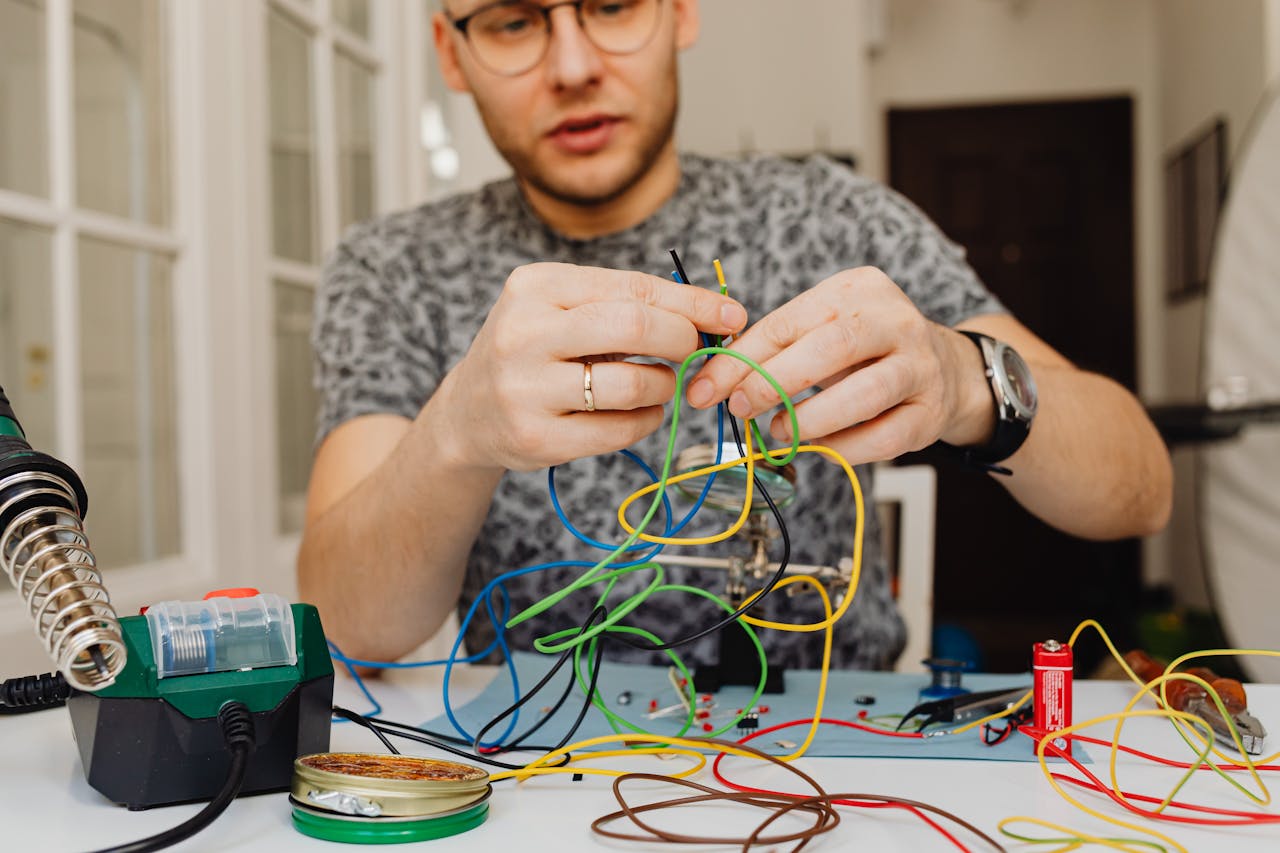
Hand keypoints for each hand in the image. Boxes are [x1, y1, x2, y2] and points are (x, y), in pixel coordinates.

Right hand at [436, 262, 746, 471]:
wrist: (469, 413)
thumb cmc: (536, 351)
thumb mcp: (563, 309)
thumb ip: (626, 304)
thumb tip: (716, 312)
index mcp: (535, 286)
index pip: (633, 287)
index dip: (693, 302)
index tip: (732, 314)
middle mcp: (523, 332)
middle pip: (635, 327)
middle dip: (683, 340)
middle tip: (696, 353)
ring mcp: (525, 389)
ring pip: (633, 384)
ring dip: (665, 387)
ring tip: (661, 385)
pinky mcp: (535, 438)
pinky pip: (619, 430)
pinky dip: (647, 422)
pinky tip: (641, 414)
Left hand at [683, 267, 991, 464]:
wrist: (945, 369)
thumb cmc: (864, 351)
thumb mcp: (821, 331)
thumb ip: (774, 348)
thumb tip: (713, 381)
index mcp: (857, 289)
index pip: (789, 321)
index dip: (741, 359)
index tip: (706, 389)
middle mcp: (896, 320)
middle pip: (831, 347)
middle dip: (775, 382)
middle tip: (740, 409)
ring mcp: (920, 365)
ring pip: (864, 394)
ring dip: (809, 419)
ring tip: (777, 433)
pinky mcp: (931, 411)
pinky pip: (883, 437)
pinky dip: (843, 448)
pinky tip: (819, 449)